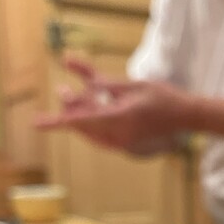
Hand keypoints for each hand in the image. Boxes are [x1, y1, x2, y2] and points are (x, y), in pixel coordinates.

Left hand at [35, 57, 191, 152]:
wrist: (186, 118)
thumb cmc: (163, 97)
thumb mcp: (132, 84)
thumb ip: (104, 83)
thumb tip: (80, 77)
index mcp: (120, 119)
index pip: (81, 121)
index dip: (57, 121)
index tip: (37, 124)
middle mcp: (119, 135)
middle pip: (84, 126)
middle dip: (71, 108)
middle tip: (64, 89)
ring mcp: (123, 143)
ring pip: (91, 132)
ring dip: (82, 115)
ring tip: (75, 94)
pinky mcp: (127, 145)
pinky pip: (103, 136)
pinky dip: (95, 123)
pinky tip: (95, 107)